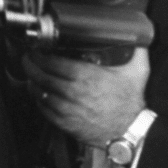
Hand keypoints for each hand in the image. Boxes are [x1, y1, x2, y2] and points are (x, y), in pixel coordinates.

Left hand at [23, 46, 150, 147]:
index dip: (40, 55)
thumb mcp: (137, 72)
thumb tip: (139, 37)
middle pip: (42, 76)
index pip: (52, 63)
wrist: (130, 130)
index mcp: (86, 76)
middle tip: (28, 59)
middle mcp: (73, 92)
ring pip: (40, 93)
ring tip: (31, 75)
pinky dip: (39, 101)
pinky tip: (39, 94)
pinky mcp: (66, 123)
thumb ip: (138, 50)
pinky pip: (45, 110)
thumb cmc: (131, 103)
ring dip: (32, 83)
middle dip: (30, 65)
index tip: (37, 50)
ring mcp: (67, 109)